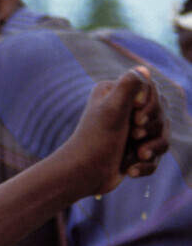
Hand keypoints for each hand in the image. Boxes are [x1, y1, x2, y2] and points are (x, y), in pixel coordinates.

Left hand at [75, 68, 166, 197]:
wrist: (82, 176)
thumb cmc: (95, 141)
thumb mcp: (111, 110)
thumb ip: (128, 87)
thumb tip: (143, 69)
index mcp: (115, 94)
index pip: (151, 90)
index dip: (151, 106)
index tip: (136, 119)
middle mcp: (124, 109)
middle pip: (161, 113)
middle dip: (152, 128)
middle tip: (134, 136)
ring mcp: (132, 131)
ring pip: (162, 136)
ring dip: (152, 149)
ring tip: (137, 155)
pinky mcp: (136, 151)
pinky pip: (155, 157)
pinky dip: (145, 166)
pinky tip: (129, 171)